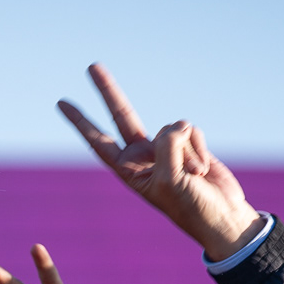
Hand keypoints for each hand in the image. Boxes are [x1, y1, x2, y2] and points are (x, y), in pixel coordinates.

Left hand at [59, 63, 262, 260]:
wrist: (222, 217)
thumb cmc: (191, 207)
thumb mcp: (170, 181)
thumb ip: (168, 146)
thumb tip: (178, 125)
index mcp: (129, 171)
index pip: (98, 141)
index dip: (80, 122)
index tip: (61, 102)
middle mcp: (142, 156)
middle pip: (121, 115)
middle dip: (107, 91)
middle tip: (91, 66)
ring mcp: (165, 148)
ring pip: (172, 127)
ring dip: (188, 151)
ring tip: (194, 177)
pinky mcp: (188, 143)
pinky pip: (190, 129)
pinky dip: (200, 147)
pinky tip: (204, 170)